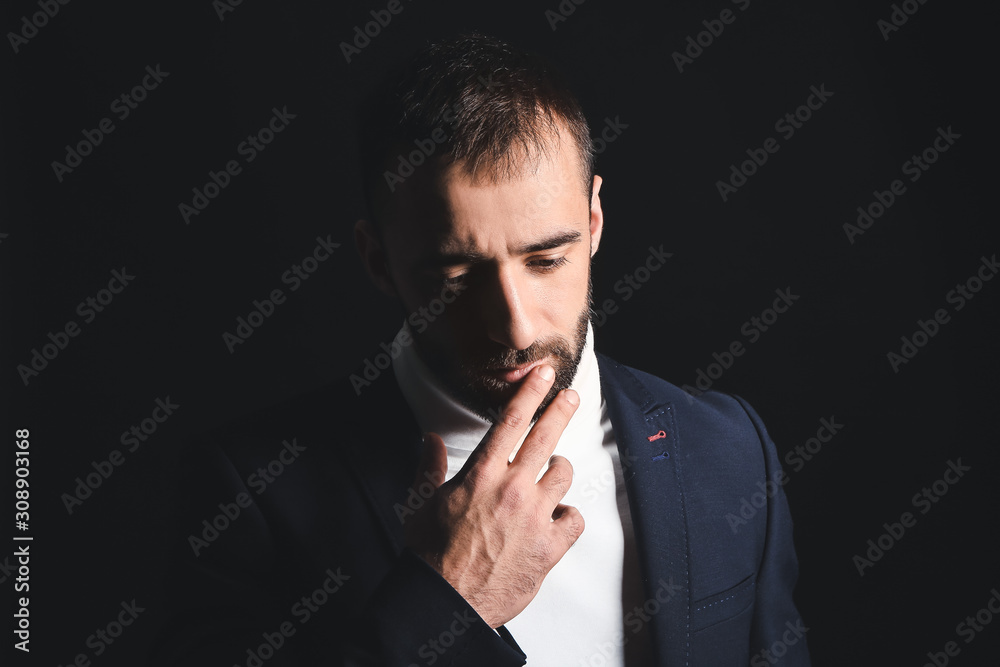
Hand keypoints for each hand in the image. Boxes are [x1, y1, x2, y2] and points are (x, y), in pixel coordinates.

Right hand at [404, 364, 584, 627]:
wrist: (446, 601)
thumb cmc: (431, 555)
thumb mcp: (421, 503)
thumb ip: (430, 467)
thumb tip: (430, 440)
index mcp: (481, 475)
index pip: (511, 422)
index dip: (530, 392)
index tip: (543, 375)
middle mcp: (512, 490)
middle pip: (546, 437)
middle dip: (561, 409)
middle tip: (570, 397)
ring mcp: (534, 517)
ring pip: (563, 474)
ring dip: (557, 471)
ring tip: (548, 475)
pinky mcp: (550, 546)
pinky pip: (574, 517)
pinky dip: (567, 516)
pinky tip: (556, 518)